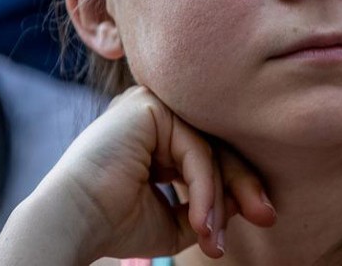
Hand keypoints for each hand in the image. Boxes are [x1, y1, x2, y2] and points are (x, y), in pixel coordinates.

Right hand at [0, 86, 274, 262]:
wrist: (74, 224)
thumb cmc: (116, 225)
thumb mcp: (176, 217)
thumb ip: (210, 205)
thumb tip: (249, 200)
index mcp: (159, 134)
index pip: (212, 150)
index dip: (239, 184)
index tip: (263, 216)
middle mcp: (157, 113)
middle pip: (217, 143)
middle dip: (244, 185)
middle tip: (267, 216)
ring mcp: (152, 104)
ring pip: (209, 147)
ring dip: (218, 196)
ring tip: (213, 237)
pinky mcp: (148, 106)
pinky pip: (194, 148)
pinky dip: (204, 188)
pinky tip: (201, 222)